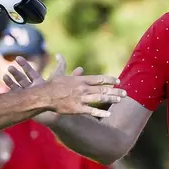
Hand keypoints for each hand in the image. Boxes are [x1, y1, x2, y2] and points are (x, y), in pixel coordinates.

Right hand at [3, 54, 126, 117]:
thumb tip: (59, 55)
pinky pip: (91, 111)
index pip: (99, 78)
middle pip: (103, 89)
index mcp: (80, 79)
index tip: (118, 81)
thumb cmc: (50, 85)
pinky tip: (108, 114)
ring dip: (111, 99)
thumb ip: (61, 64)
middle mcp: (83, 88)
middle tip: (125, 93)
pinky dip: (100, 113)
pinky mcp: (77, 109)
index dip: (109, 80)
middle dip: (115, 91)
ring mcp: (81, 99)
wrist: (44, 96)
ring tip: (120, 100)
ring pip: (100, 99)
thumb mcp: (57, 73)